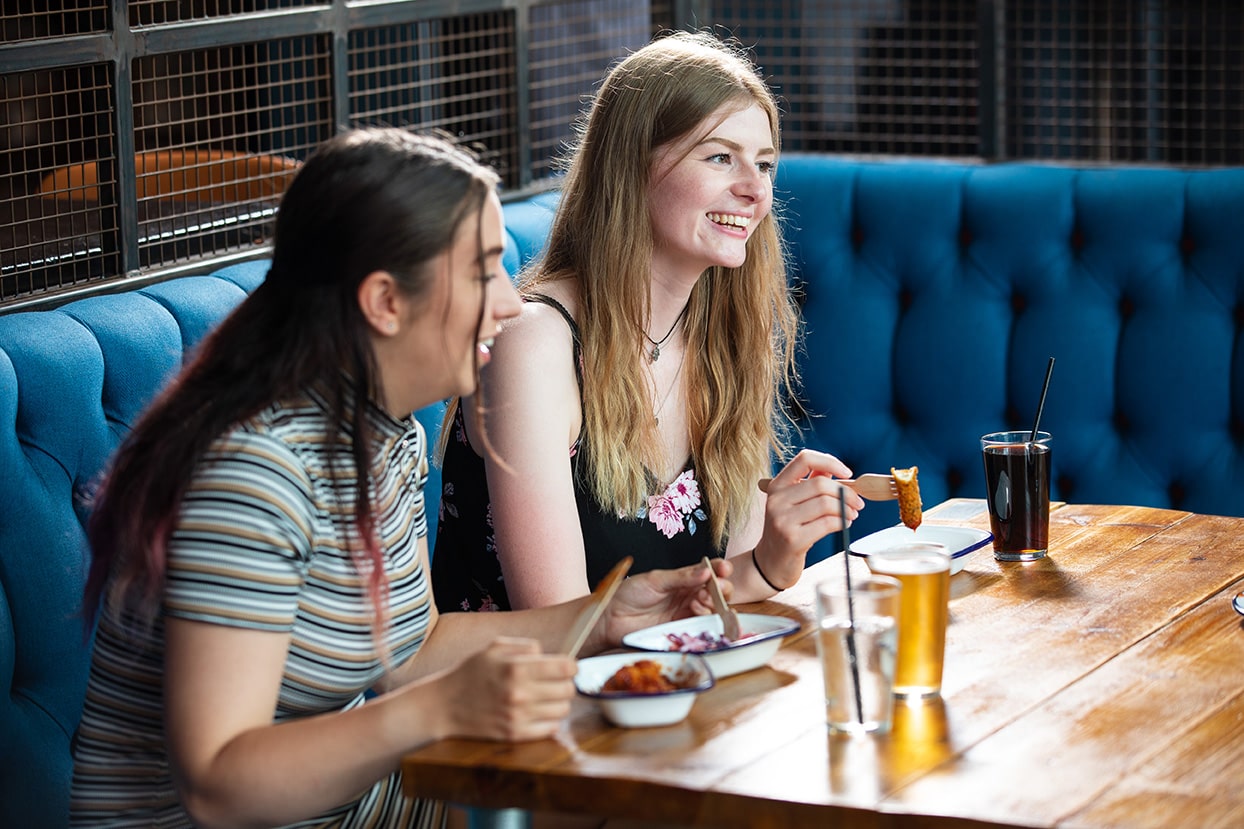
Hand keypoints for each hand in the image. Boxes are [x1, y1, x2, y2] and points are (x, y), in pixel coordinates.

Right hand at [434, 638, 575, 741]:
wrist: (444, 705)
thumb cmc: (470, 672)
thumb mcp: (494, 647)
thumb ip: (525, 645)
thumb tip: (549, 654)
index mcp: (516, 667)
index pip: (565, 668)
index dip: (571, 666)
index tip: (567, 667)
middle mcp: (520, 693)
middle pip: (568, 690)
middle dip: (566, 684)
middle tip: (556, 682)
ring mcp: (518, 717)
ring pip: (563, 710)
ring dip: (559, 703)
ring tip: (546, 697)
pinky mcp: (514, 735)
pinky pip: (550, 729)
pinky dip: (549, 720)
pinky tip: (537, 712)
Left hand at [590, 558, 732, 652]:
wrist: (612, 618)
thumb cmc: (629, 594)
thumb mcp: (655, 580)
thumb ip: (681, 577)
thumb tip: (705, 571)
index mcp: (684, 578)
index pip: (710, 570)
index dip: (721, 568)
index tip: (723, 568)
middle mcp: (690, 594)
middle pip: (719, 590)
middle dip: (721, 588)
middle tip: (710, 588)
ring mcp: (688, 612)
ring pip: (715, 608)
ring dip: (714, 602)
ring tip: (699, 599)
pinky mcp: (684, 629)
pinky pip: (704, 625)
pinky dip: (707, 618)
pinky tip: (697, 611)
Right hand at [754, 449, 863, 589]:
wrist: (771, 563)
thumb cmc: (788, 530)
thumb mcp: (793, 503)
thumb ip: (811, 483)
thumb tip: (835, 469)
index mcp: (777, 486)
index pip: (805, 459)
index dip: (830, 462)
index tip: (847, 473)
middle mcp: (776, 500)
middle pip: (821, 484)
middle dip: (846, 493)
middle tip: (857, 503)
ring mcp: (782, 520)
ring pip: (826, 504)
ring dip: (847, 509)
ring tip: (851, 515)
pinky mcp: (792, 539)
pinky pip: (827, 523)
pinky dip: (842, 522)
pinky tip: (844, 524)